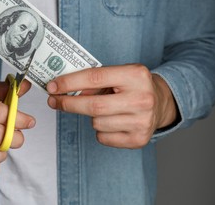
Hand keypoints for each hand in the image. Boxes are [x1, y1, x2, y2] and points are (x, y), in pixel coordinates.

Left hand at [46, 64, 176, 148]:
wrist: (161, 102)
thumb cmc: (132, 86)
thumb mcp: (118, 74)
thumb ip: (94, 81)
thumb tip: (63, 90)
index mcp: (135, 75)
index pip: (94, 77)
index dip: (69, 82)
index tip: (52, 86)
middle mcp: (142, 98)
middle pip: (94, 106)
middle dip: (68, 104)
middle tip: (54, 101)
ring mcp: (142, 121)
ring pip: (97, 123)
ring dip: (91, 117)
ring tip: (103, 109)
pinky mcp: (139, 139)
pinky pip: (103, 137)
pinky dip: (100, 130)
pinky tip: (112, 121)